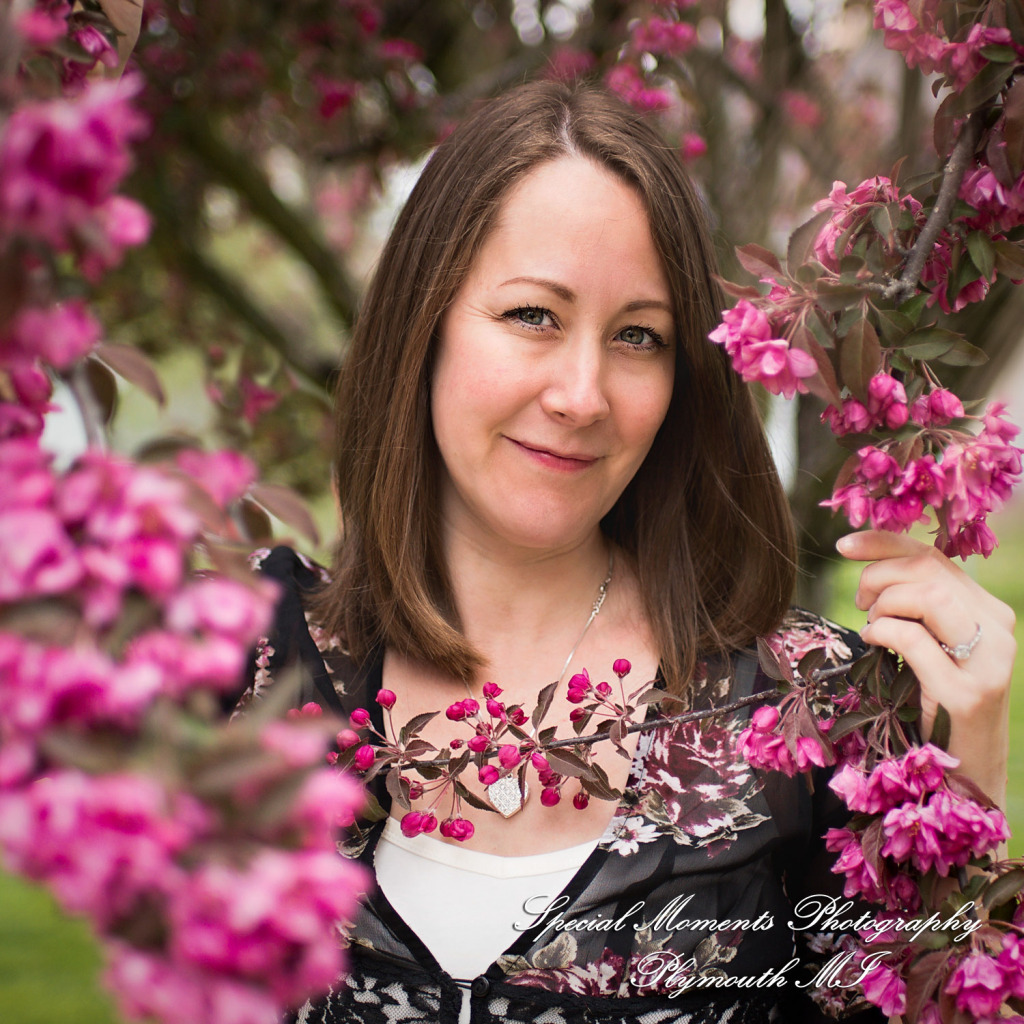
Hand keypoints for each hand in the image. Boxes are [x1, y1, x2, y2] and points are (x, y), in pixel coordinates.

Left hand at [837, 529, 1014, 805]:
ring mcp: (988, 662)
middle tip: (859, 601)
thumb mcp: (934, 645)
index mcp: (990, 611)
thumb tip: (872, 568)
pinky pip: (915, 640)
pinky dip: (884, 632)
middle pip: (928, 570)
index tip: (844, 544)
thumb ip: (919, 608)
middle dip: (878, 575)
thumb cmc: (940, 704)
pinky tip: (874, 641)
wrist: (971, 770)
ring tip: (871, 624)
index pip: (936, 557)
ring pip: (929, 596)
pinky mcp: (968, 694)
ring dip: (884, 604)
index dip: (885, 543)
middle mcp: (998, 629)